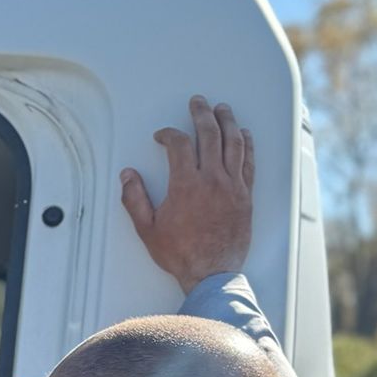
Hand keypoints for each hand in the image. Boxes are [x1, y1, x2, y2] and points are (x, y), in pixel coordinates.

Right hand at [121, 95, 254, 292]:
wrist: (212, 273)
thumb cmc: (181, 254)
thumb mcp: (147, 229)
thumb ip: (135, 199)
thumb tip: (128, 176)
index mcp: (186, 185)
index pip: (178, 145)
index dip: (168, 134)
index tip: (162, 136)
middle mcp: (212, 180)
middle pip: (209, 135)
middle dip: (202, 114)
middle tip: (197, 103)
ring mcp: (232, 186)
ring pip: (233, 143)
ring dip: (227, 122)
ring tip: (222, 109)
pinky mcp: (245, 195)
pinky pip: (249, 162)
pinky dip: (247, 144)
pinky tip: (244, 134)